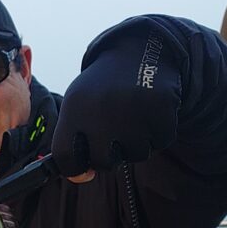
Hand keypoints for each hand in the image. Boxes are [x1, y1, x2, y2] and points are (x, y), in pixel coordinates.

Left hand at [51, 38, 180, 182]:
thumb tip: (81, 178)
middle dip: (110, 153)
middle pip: (103, 162)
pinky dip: (157, 132)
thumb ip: (73, 142)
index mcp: (75, 107)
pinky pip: (160, 142)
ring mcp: (132, 110)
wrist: (140, 50)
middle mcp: (102, 109)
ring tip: (134, 115)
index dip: (74, 167)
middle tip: (115, 130)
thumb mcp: (80, 105)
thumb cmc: (104, 88)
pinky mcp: (161, 110)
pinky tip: (151, 111)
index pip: (65, 157)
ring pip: (135, 155)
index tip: (82, 164)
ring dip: (136, 142)